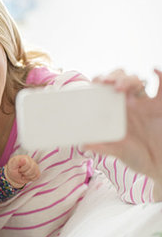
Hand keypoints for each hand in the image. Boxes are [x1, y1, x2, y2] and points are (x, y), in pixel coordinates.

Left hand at [4, 155, 40, 187]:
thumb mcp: (12, 166)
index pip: (28, 164)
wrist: (14, 176)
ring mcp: (35, 166)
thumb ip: (17, 162)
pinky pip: (37, 176)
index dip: (22, 169)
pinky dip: (32, 178)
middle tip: (21, 173)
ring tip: (23, 175)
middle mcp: (31, 161)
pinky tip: (27, 177)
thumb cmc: (13, 170)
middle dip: (25, 173)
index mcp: (25, 158)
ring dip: (28, 176)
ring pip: (35, 172)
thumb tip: (23, 159)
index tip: (18, 170)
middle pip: (32, 169)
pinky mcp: (37, 171)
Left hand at [87, 68, 161, 199]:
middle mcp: (131, 104)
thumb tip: (83, 145)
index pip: (107, 90)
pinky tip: (153, 71)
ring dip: (128, 80)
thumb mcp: (118, 152)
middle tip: (107, 83)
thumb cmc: (138, 158)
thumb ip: (102, 148)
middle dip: (114, 77)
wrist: (159, 166)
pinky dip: (160, 76)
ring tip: (120, 88)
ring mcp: (146, 103)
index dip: (101, 82)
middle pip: (121, 80)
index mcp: (117, 112)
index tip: (95, 83)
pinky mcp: (161, 106)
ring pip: (137, 81)